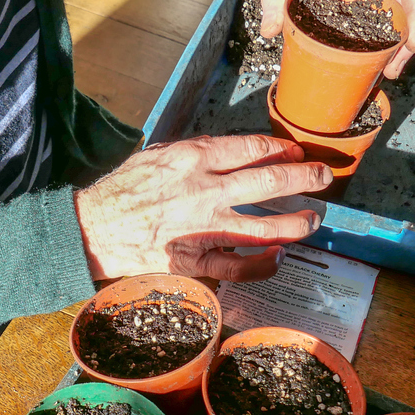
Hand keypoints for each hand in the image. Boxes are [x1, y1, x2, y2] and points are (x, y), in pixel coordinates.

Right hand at [73, 135, 331, 282]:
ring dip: (295, 222)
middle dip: (304, 176)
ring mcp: (203, 228)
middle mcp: (204, 190)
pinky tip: (278, 257)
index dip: (280, 148)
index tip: (295, 151)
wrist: (91, 229)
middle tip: (324, 177)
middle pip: (270, 180)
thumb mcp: (155, 156)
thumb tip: (225, 152)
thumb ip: (191, 153)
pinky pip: (239, 265)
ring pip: (264, 226)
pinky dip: (263, 263)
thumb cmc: (119, 191)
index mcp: (193, 158)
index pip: (251, 148)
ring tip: (313, 220)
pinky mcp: (195, 260)